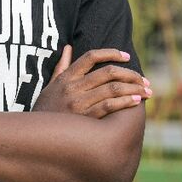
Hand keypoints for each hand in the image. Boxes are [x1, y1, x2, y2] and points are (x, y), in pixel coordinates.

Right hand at [32, 45, 151, 118]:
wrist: (34, 135)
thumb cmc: (45, 110)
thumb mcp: (50, 85)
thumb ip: (61, 66)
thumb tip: (68, 47)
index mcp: (66, 77)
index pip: (91, 56)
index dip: (111, 53)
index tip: (126, 56)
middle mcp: (73, 87)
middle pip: (108, 73)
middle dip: (131, 75)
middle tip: (145, 80)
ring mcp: (78, 102)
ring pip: (112, 89)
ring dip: (133, 89)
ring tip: (147, 92)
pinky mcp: (84, 118)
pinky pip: (108, 106)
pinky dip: (124, 102)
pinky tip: (136, 102)